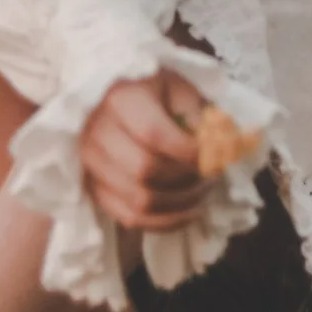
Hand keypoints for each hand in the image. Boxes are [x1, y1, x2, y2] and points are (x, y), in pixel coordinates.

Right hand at [80, 71, 206, 232]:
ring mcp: (90, 164)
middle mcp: (97, 132)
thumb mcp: (180, 89)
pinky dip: (164, 222)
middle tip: (211, 175)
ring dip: (180, 203)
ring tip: (203, 191)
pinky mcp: (93, 188)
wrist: (116, 97)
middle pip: (145, 171)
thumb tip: (221, 150)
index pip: (154, 135)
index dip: (189, 152)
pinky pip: (130, 218)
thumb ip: (201, 116)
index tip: (214, 156)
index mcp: (121, 99)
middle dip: (186, 179)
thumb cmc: (154, 91)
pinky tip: (188, 211)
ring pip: (139, 201)